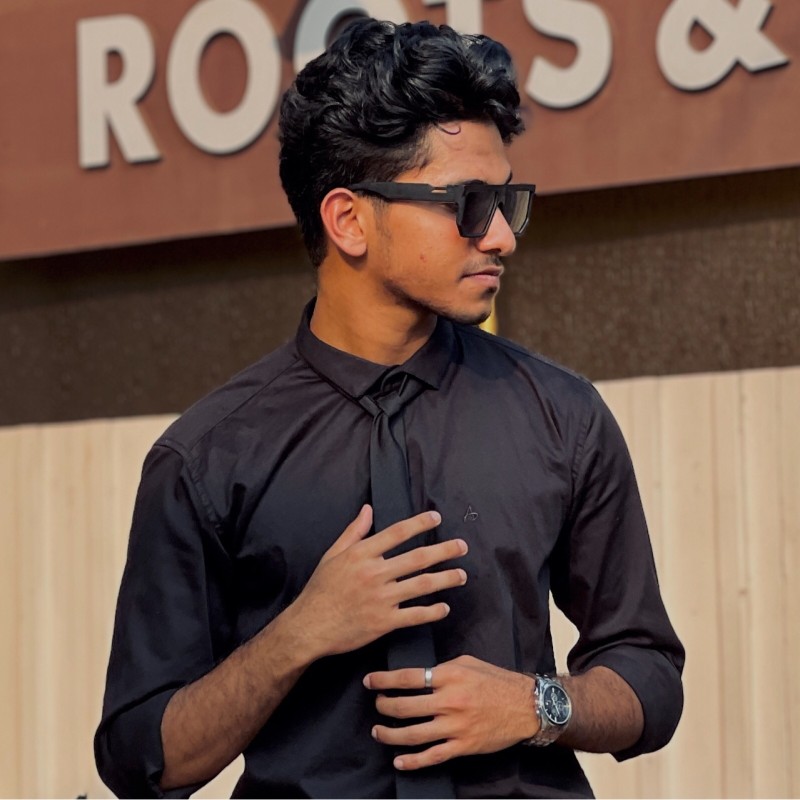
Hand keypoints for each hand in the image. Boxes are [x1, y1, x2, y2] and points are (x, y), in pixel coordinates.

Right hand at [286, 505, 467, 660]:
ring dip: (446, 579)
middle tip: (462, 546)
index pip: (397, 533)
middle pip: (418, 558)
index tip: (436, 517)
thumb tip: (367, 509)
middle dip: (444, 550)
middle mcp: (375, 573)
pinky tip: (444, 607)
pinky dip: (432, 612)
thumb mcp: (333, 554)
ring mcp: (381, 598)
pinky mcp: (384, 622)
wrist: (309, 626)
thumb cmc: (320, 590)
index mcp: (362, 554)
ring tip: (462, 575)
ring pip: (422, 585)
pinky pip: (415, 615)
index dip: (419, 523)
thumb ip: (353, 531)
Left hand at [364, 655, 537, 769]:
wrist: (525, 706)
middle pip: (404, 707)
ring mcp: (455, 726)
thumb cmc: (496, 680)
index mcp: (449, 676)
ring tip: (379, 731)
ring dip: (390, 734)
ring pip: (413, 734)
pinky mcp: (462, 746)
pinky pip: (432, 757)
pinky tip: (399, 761)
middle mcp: (449, 701)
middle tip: (377, 704)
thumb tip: (419, 674)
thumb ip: (442, 668)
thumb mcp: (468, 663)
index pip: (407, 678)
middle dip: (384, 706)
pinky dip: (412, 761)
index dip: (384, 680)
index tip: (370, 681)